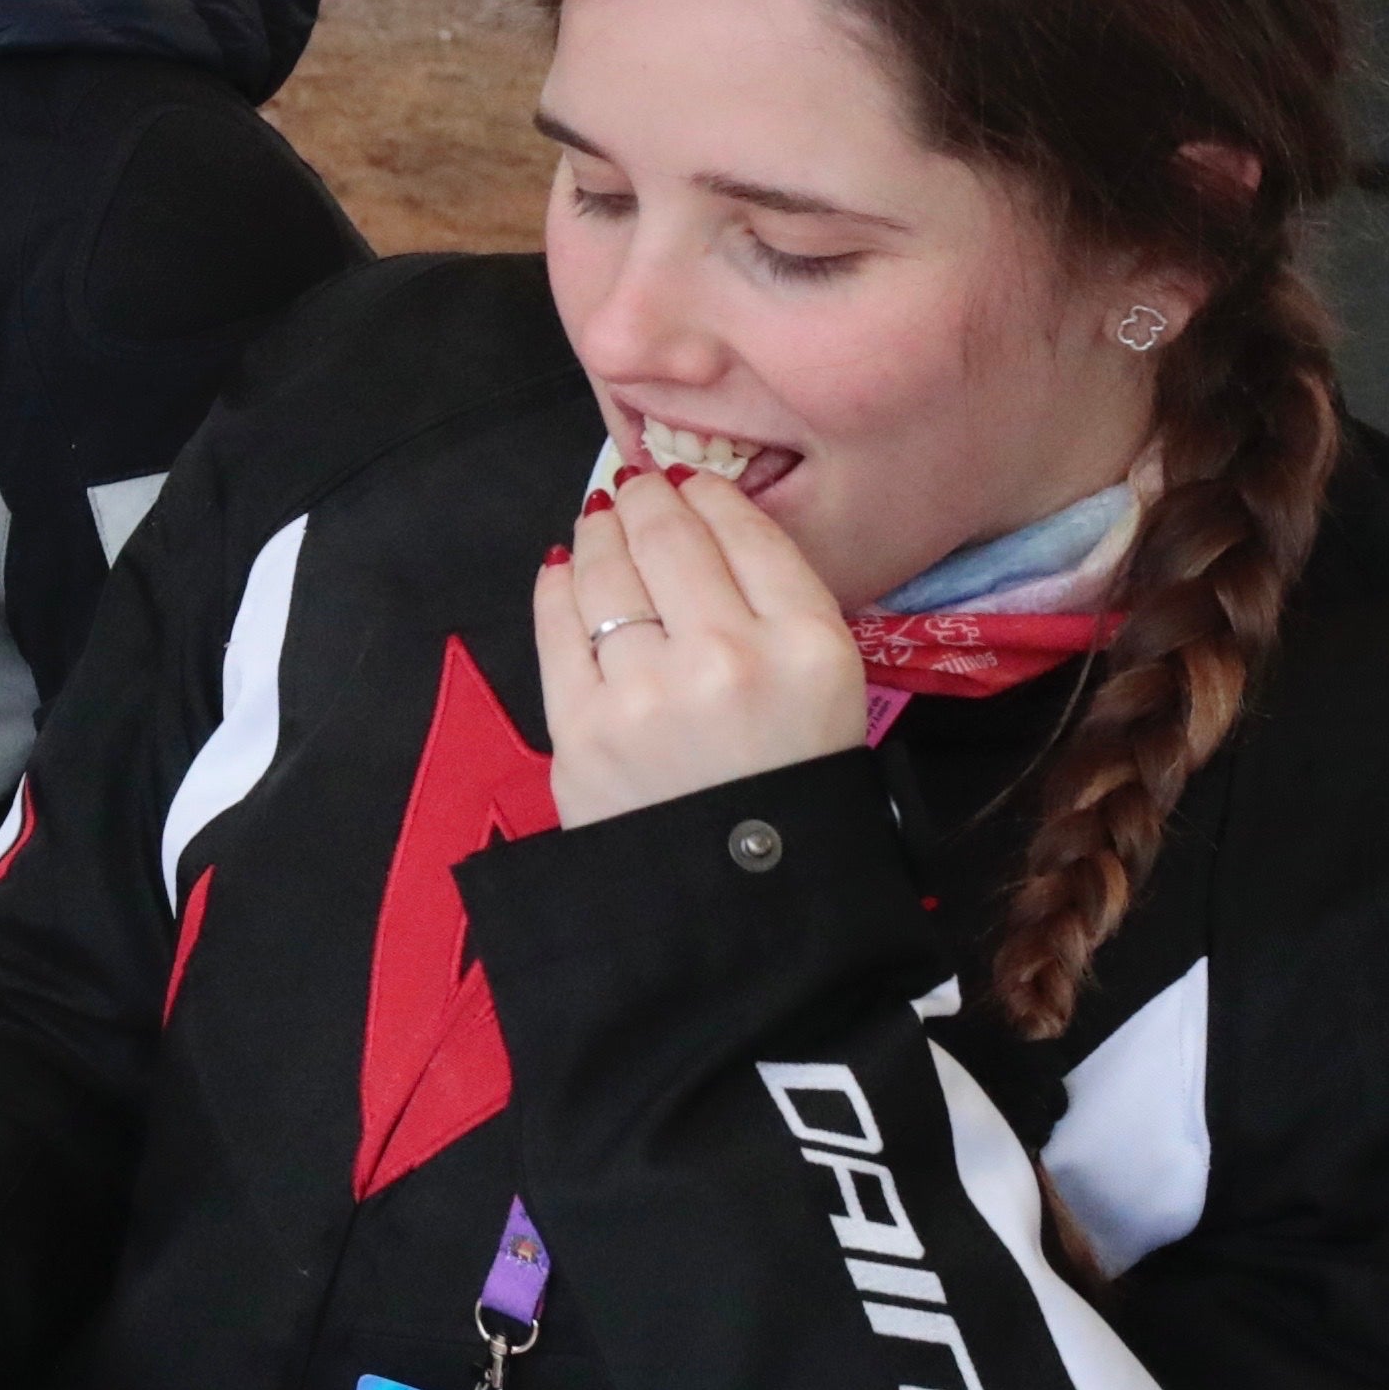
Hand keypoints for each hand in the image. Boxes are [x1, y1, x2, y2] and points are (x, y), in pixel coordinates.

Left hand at [530, 460, 865, 830]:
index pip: (747, 535)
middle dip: (647, 499)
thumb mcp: (831, 691)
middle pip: (670, 540)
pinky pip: (557, 627)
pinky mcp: (581, 729)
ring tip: (601, 520)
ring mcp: (645, 693)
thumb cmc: (794, 790)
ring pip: (606, 574)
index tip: (689, 483)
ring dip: (599, 534)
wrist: (744, 905)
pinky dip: (558, 586)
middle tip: (636, 486)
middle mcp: (727, 658)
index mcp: (809, 646)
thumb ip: (781, 605)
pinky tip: (563, 569)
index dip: (710, 495)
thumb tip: (704, 518)